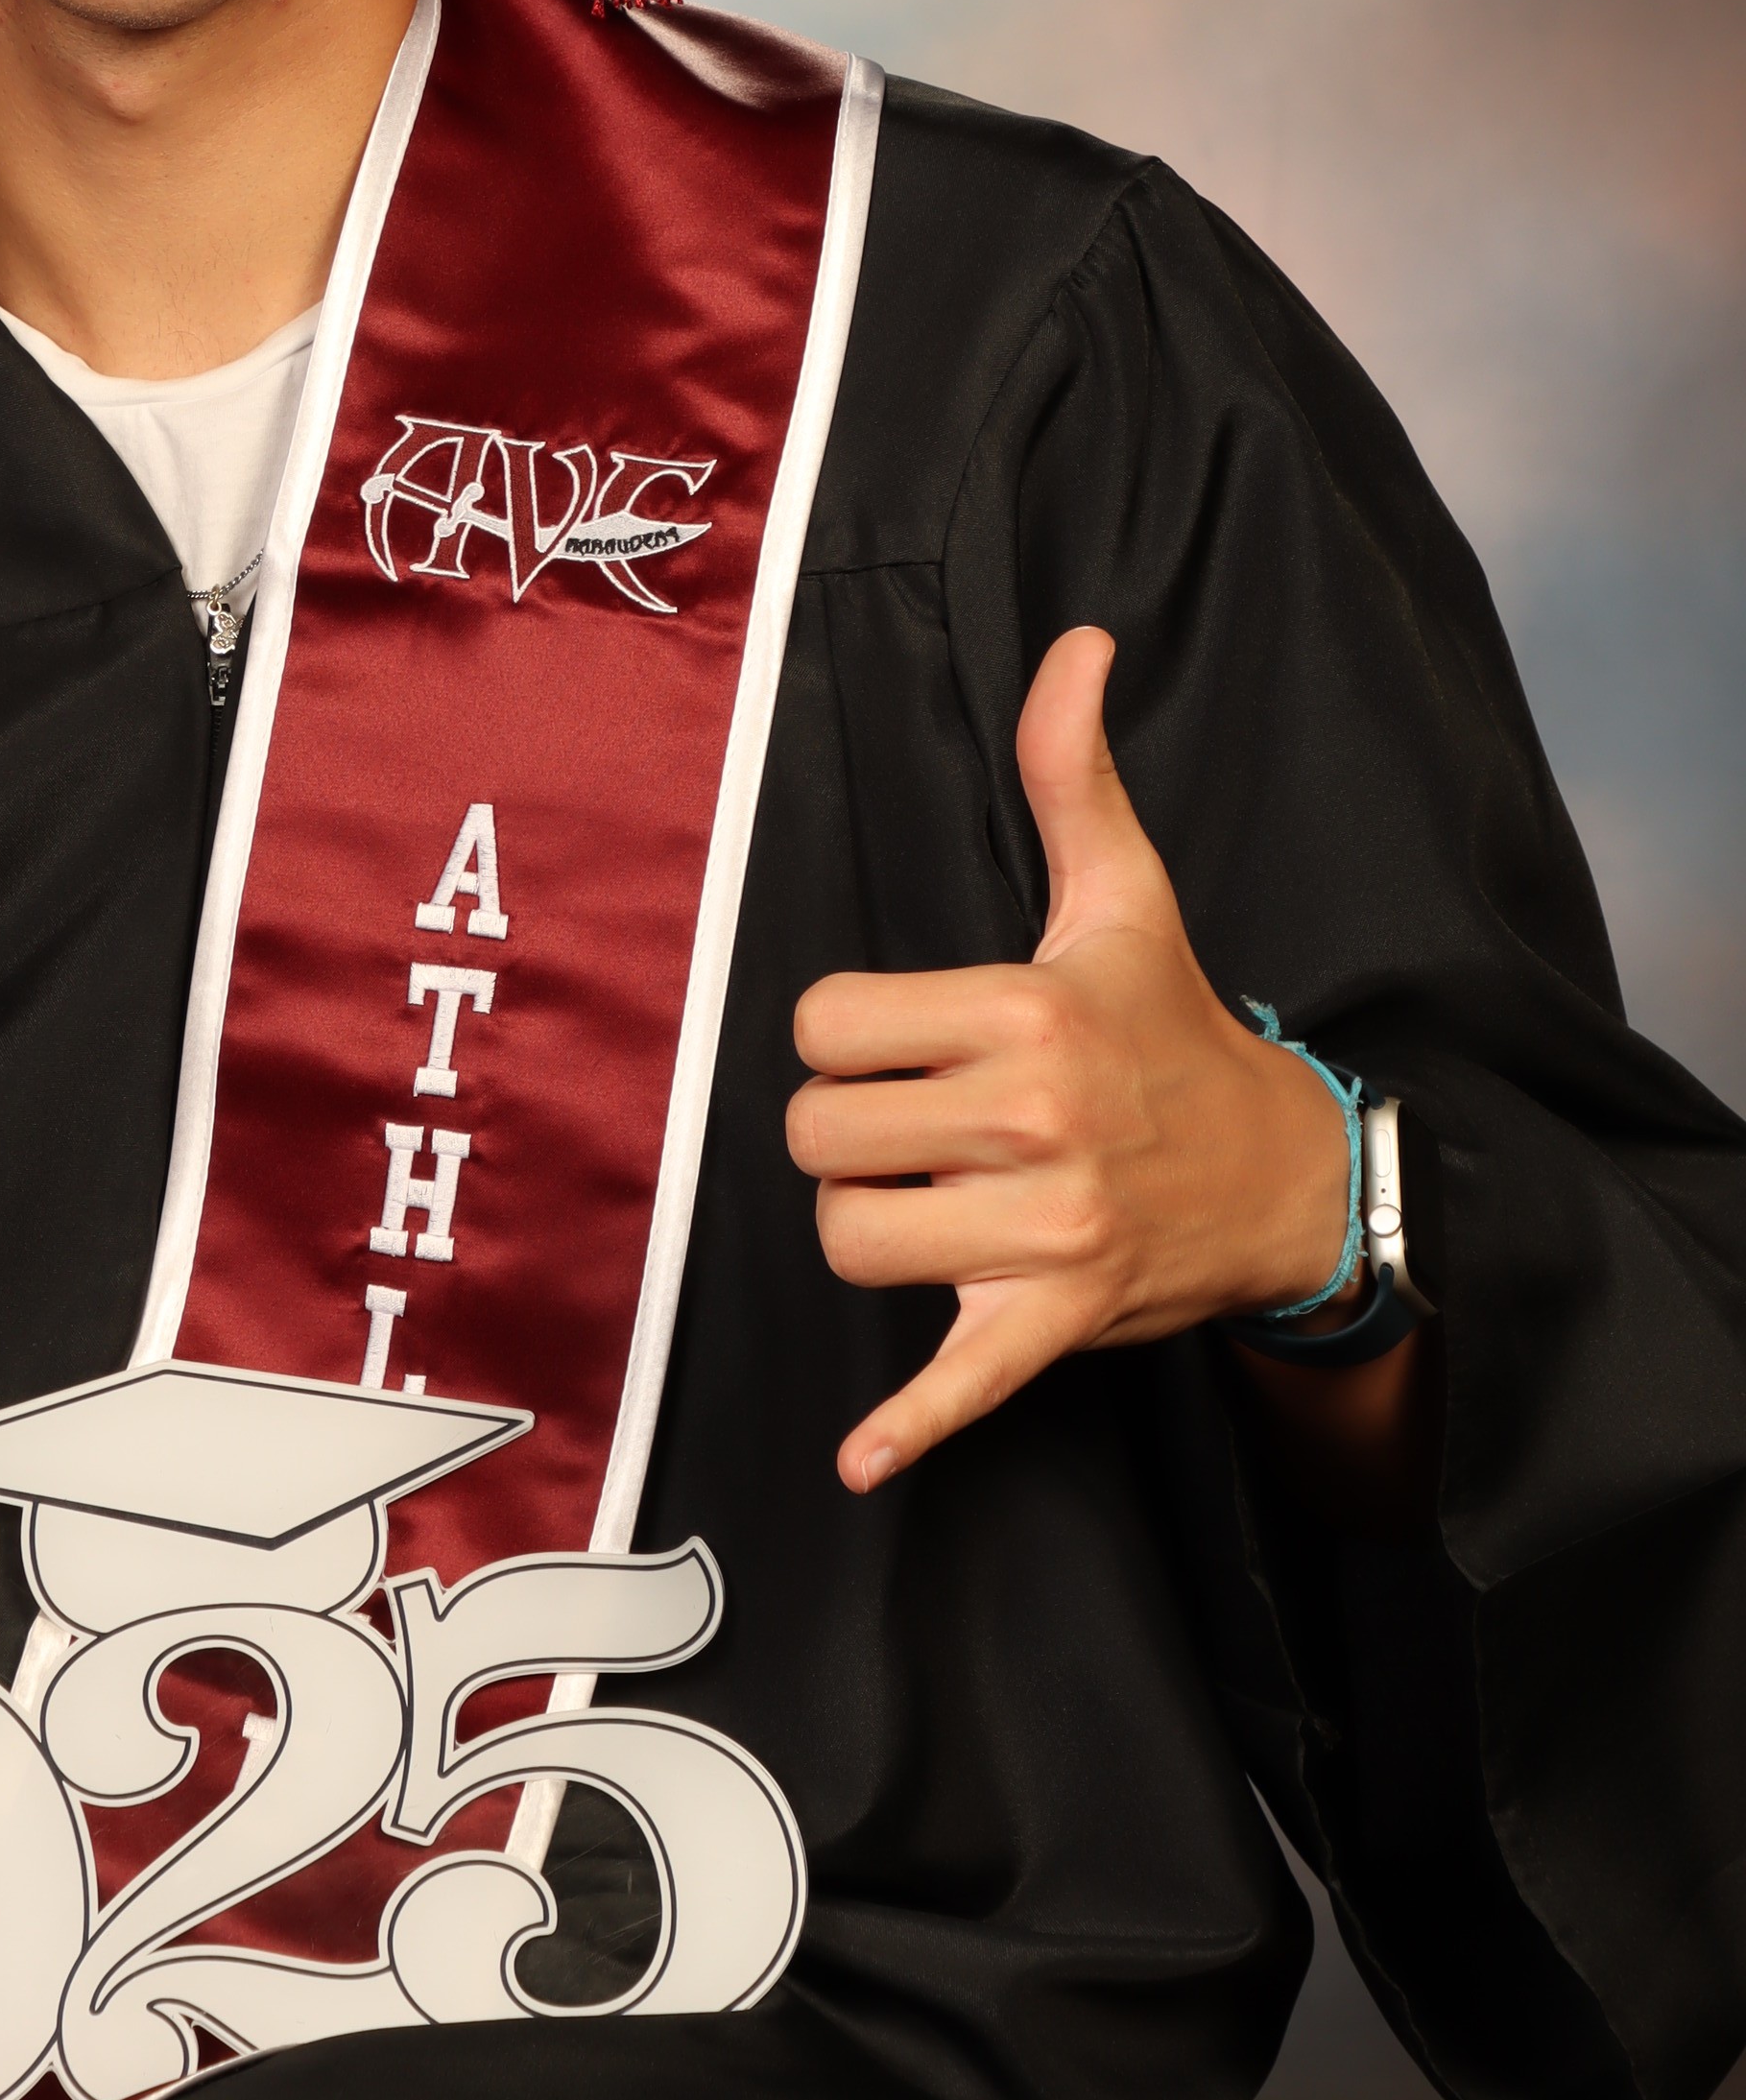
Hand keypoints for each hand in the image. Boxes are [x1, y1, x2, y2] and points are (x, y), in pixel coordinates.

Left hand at [785, 625, 1349, 1493]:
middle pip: (817, 1133)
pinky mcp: (1052, 1325)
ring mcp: (1047, 1236)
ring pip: (850, 1238)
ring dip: (867, 1221)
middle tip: (918, 1121)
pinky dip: (912, 1424)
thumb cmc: (1174, 1027)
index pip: (826, 1025)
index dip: (841, 1035)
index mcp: (1028, 1014)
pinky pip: (962, 1383)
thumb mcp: (1125, 897)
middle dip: (846, 1129)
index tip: (899, 1040)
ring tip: (930, 1195)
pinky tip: (863, 1459)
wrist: (1283, 1175)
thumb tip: (1077, 640)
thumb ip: (1073, 771)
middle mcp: (1035, 1125)